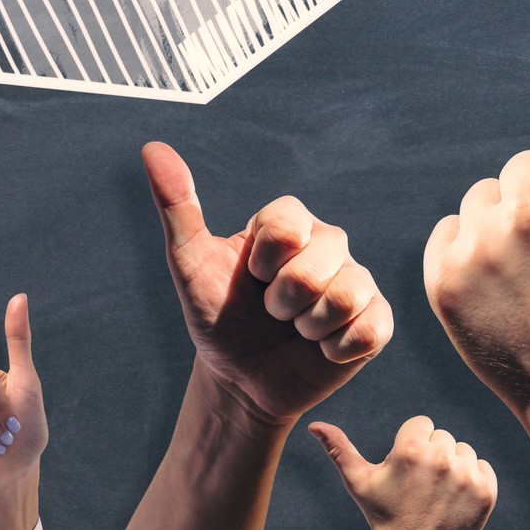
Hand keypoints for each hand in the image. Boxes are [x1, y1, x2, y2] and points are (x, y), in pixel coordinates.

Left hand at [143, 143, 393, 426]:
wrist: (241, 381)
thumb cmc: (219, 318)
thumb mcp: (190, 265)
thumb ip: (177, 207)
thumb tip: (152, 148)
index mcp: (290, 223)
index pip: (287, 226)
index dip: (263, 262)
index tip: (251, 277)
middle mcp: (329, 245)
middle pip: (317, 265)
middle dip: (282, 302)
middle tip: (272, 312)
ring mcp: (357, 282)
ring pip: (345, 297)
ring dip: (308, 328)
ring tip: (296, 331)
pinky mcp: (376, 322)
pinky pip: (369, 329)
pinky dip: (336, 349)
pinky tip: (321, 350)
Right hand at [309, 416, 496, 529]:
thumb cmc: (383, 515)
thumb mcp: (358, 482)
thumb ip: (338, 449)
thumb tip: (314, 425)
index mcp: (409, 449)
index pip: (421, 424)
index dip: (411, 445)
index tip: (406, 472)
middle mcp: (440, 459)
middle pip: (442, 437)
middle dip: (431, 456)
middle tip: (420, 487)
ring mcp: (466, 477)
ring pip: (463, 451)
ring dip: (453, 467)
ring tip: (437, 494)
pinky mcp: (486, 492)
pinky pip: (483, 468)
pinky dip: (473, 480)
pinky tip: (455, 499)